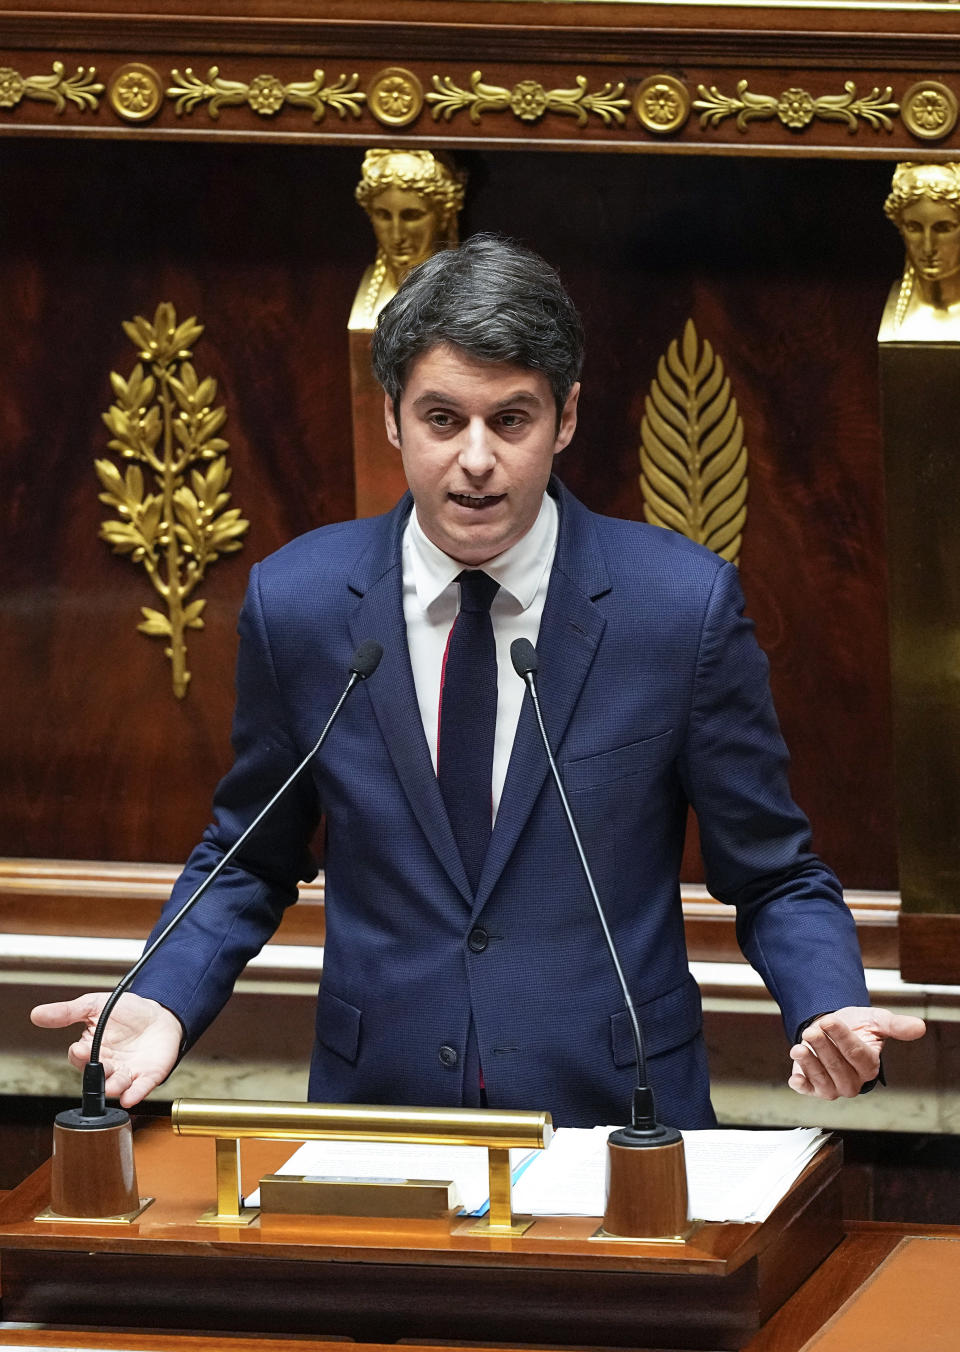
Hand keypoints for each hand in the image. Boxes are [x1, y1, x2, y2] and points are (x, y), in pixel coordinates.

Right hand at [31, 992, 182, 1107]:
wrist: (161, 1012)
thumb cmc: (126, 1011)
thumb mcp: (94, 1005)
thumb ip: (67, 1012)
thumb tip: (36, 1014)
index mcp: (93, 1050)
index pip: (80, 1058)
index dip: (79, 1055)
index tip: (80, 1048)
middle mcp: (108, 1065)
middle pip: (97, 1076)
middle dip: (96, 1073)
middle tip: (97, 1065)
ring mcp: (128, 1072)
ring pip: (116, 1086)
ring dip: (113, 1087)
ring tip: (112, 1086)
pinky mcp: (148, 1076)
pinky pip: (140, 1088)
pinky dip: (135, 1094)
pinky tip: (130, 1097)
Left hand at [788, 1006, 925, 1099]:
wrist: (830, 1028)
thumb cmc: (855, 1026)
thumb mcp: (875, 1020)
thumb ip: (895, 1025)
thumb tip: (919, 1027)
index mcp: (869, 1066)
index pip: (856, 1054)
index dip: (842, 1037)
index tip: (829, 1021)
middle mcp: (853, 1081)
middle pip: (837, 1067)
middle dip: (823, 1048)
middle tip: (811, 1031)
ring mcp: (834, 1087)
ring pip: (823, 1080)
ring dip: (809, 1064)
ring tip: (798, 1048)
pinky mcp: (814, 1088)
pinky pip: (807, 1090)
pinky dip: (801, 1085)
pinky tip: (795, 1077)